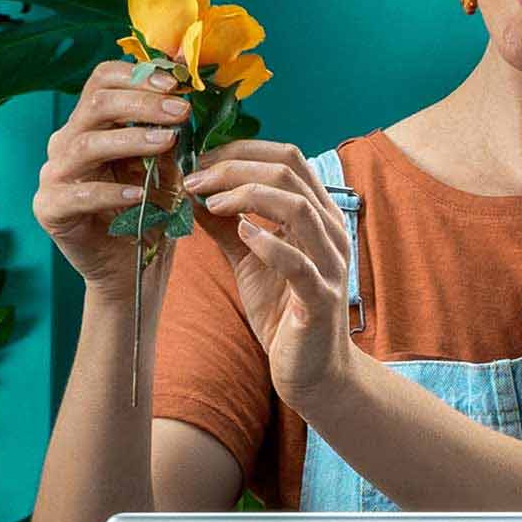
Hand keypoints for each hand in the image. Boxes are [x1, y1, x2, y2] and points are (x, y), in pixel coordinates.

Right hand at [33, 59, 190, 302]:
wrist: (132, 269)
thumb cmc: (149, 214)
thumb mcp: (167, 170)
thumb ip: (169, 137)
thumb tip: (186, 101)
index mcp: (92, 124)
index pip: (103, 81)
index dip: (139, 76)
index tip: (179, 82)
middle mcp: (67, 142)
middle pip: (96, 105)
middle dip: (142, 103)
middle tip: (181, 111)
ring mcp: (54, 174)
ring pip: (85, 143)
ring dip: (131, 139)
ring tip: (167, 141)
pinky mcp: (50, 208)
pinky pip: (78, 195)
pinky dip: (111, 193)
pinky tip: (139, 194)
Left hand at [182, 140, 356, 410]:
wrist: (311, 371)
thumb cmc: (282, 312)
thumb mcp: (248, 259)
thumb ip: (226, 224)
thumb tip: (191, 191)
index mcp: (317, 214)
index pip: (287, 157)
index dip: (240, 151)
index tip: (197, 162)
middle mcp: (330, 231)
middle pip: (289, 171)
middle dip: (234, 167)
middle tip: (192, 179)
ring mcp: (330, 264)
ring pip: (297, 206)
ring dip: (246, 196)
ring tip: (209, 203)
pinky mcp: (320, 299)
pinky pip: (298, 262)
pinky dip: (267, 242)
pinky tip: (241, 234)